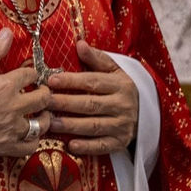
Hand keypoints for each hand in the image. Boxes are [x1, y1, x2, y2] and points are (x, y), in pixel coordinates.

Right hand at [0, 29, 52, 159]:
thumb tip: (8, 32)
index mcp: (6, 85)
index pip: (31, 75)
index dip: (33, 74)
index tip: (31, 76)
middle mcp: (13, 107)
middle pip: (43, 98)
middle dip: (45, 93)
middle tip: (42, 92)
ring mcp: (11, 129)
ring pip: (41, 124)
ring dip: (44, 118)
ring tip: (42, 114)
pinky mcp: (6, 147)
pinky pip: (30, 146)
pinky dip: (33, 141)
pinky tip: (30, 135)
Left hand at [46, 40, 138, 155]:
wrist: (147, 111)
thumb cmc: (121, 88)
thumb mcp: (114, 70)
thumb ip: (96, 58)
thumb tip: (79, 43)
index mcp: (120, 84)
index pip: (92, 82)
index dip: (71, 81)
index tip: (51, 80)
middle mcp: (123, 105)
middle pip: (90, 104)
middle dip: (65, 103)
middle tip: (44, 103)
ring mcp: (122, 125)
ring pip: (94, 126)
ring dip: (71, 125)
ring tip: (50, 123)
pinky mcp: (120, 142)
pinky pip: (102, 146)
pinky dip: (87, 147)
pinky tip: (71, 145)